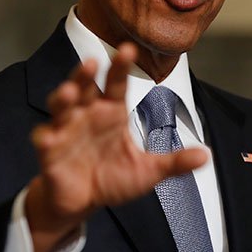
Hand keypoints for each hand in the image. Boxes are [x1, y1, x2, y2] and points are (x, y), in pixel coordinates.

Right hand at [25, 42, 207, 251]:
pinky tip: (48, 136)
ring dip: (63, 97)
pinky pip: (45, 139)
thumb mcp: (148, 172)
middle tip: (92, 62)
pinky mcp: (50, 151)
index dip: (119, 67)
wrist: (82, 202)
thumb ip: (173, 162)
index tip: (128, 49)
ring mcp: (66, 130)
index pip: (115, 84)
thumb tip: (206, 155)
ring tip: (69, 92)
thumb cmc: (112, 179)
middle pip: (84, 87)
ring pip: (61, 106)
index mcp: (110, 113)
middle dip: (85, 74)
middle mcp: (87, 115)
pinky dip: (45, 136)